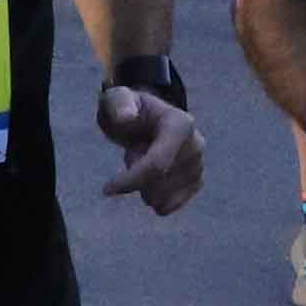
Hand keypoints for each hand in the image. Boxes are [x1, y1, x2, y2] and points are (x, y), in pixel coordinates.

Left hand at [96, 84, 202, 214]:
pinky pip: (170, 205)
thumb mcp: (116, 100)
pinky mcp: (197, 181)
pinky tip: (150, 183)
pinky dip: (154, 200)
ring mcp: (198, 164)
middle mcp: (196, 145)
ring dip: (143, 188)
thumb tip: (127, 117)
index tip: (106, 189)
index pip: (157, 164)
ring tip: (143, 162)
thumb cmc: (128, 109)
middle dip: (135, 178)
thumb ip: (119, 104)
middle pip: (158, 184)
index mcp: (180, 124)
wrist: (145, 120)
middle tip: (133, 153)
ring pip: (162, 198)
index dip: (131, 180)